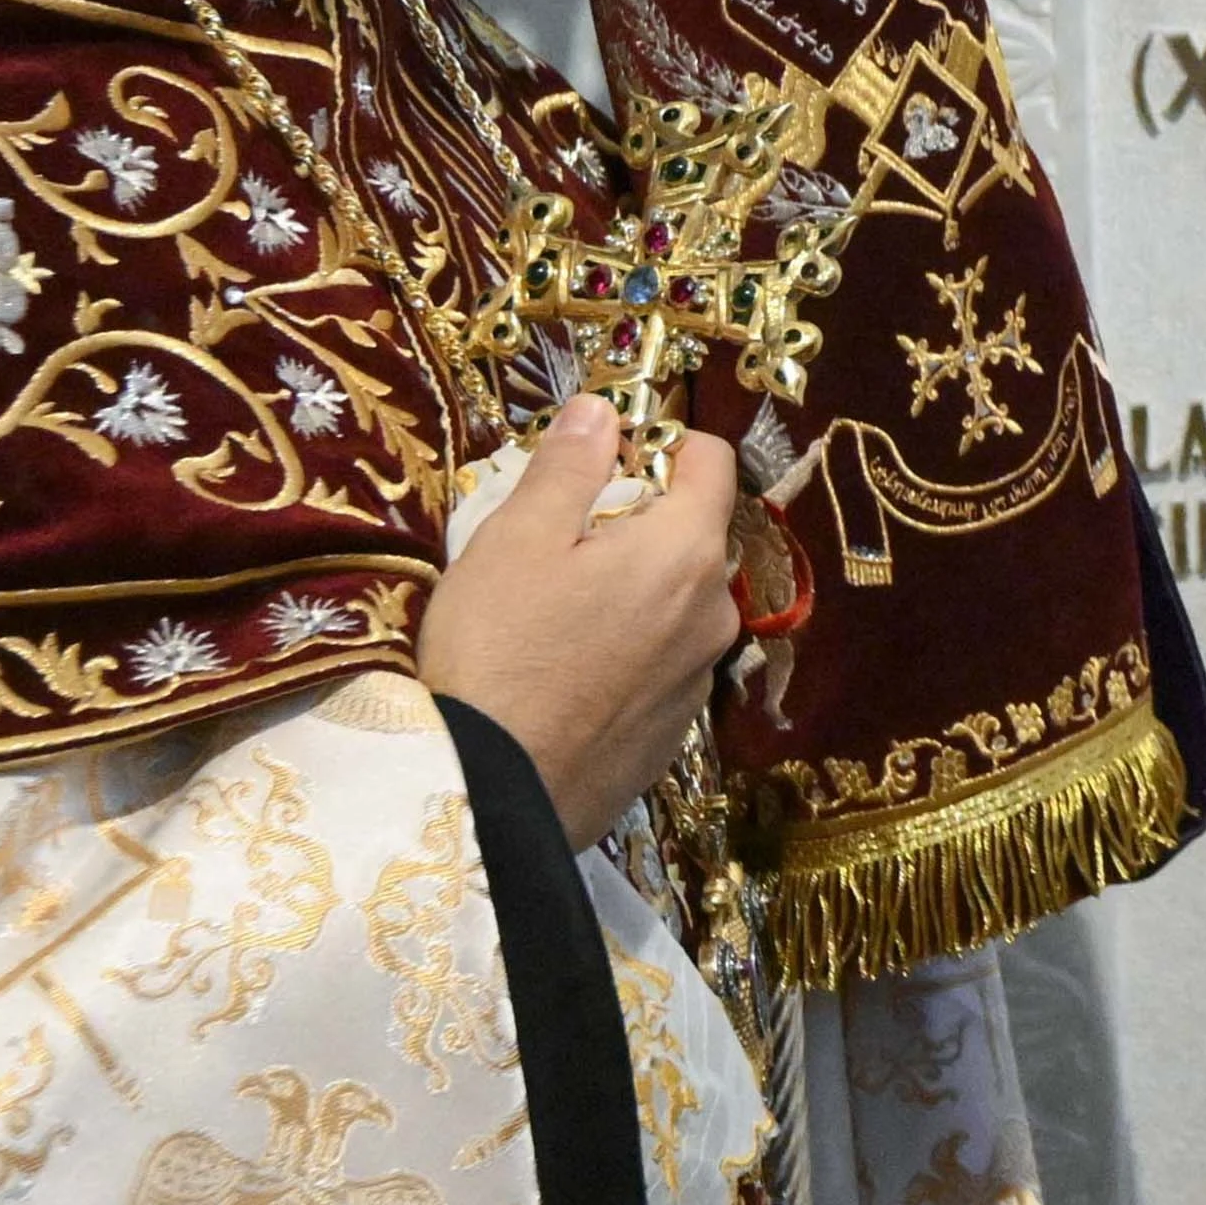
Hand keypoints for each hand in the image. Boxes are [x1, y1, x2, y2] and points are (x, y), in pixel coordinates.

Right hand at [420, 393, 739, 848]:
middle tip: (563, 537)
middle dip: (642, 521)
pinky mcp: (672, 737)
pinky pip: (661, 666)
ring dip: (635, 590)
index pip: (712, 463)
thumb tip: (602, 410)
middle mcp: (714, 615)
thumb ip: (569, 467)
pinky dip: (628, 651)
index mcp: (687, 553)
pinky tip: (567, 671)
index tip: (611, 452)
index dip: (665, 443)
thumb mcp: (517, 539)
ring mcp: (699, 682)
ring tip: (556, 608)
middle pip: (695, 537)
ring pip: (678, 605)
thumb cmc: (497, 650)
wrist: (491, 794)